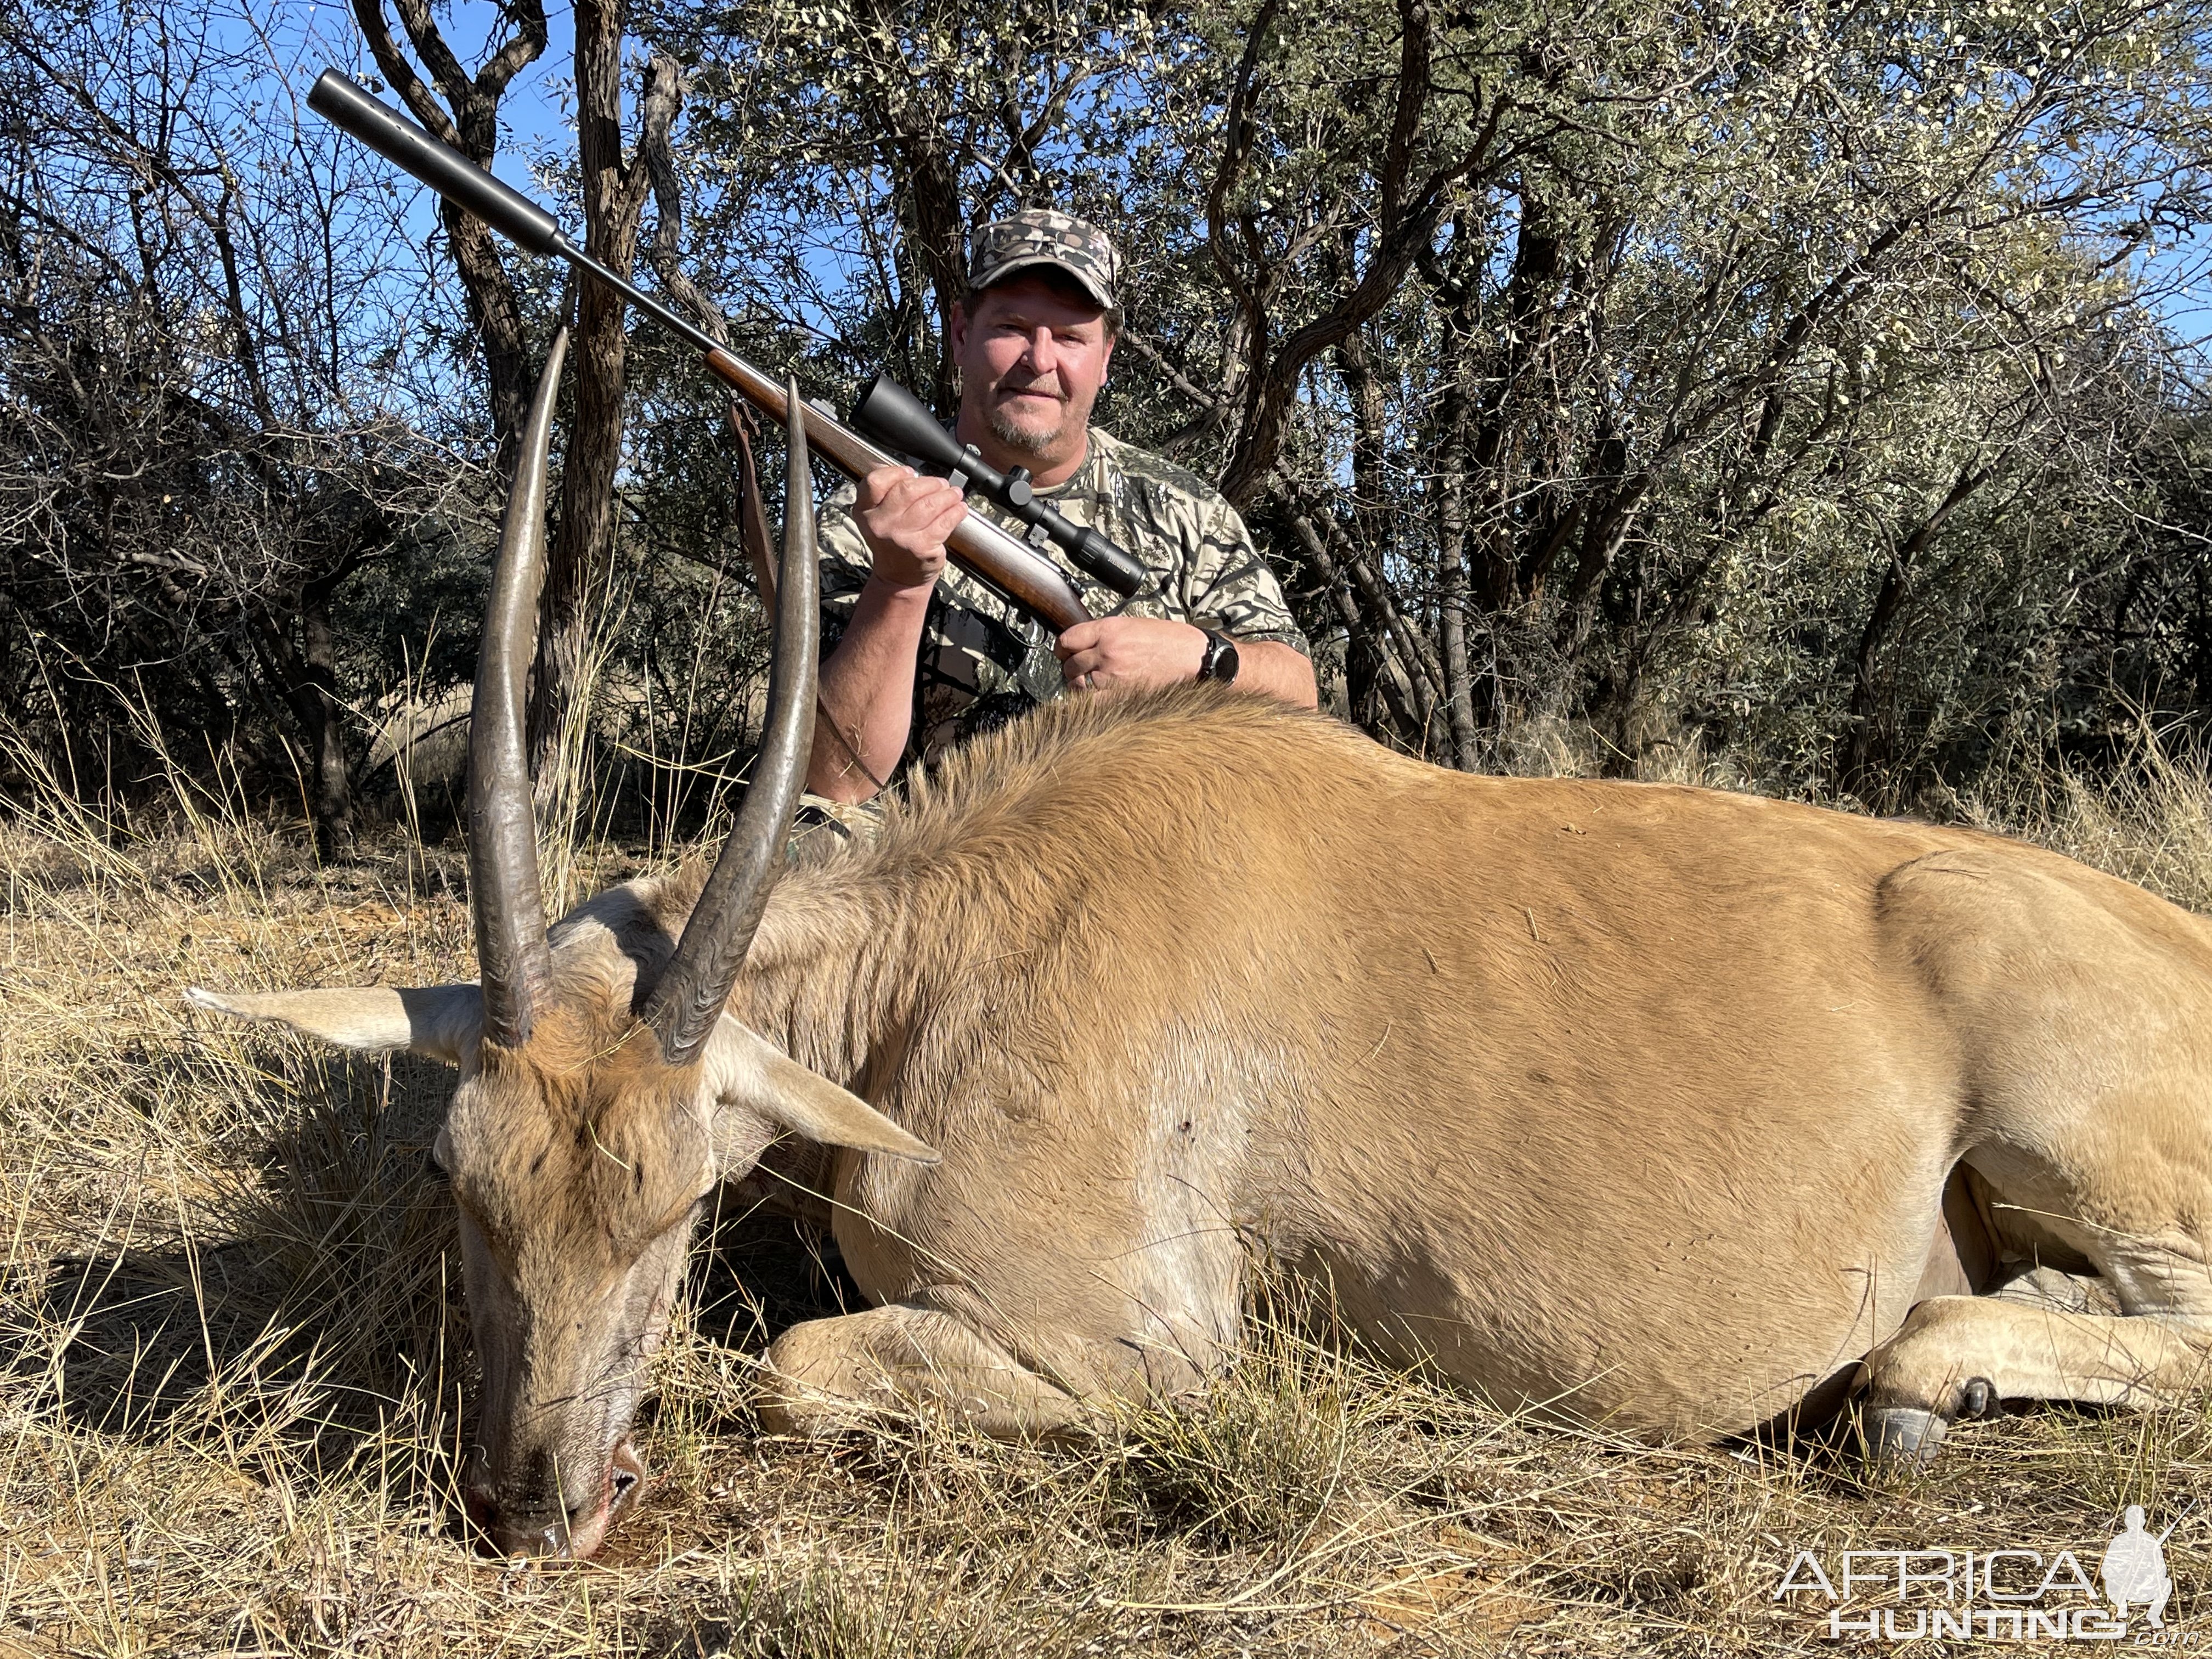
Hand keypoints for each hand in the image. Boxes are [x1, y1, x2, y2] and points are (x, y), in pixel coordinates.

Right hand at [853, 465, 965, 589]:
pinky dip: (955, 512)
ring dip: (947, 496)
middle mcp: (880, 524)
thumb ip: (886, 491)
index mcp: (865, 511)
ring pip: (929, 505)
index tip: (910, 473)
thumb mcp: (878, 516)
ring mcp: (901, 537)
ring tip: (954, 494)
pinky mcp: (921, 548)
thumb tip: (904, 470)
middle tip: (941, 484)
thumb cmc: (892, 541)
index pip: (875, 481)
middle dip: (929, 483)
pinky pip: (943, 523)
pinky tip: (959, 509)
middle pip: (907, 490)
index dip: (896, 472)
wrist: (898, 577)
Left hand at [1055, 617, 1206, 691]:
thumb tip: (1087, 643)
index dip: (1062, 648)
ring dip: (1079, 687)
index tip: (1063, 653)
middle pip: (1070, 664)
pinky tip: (1093, 701)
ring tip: (1088, 687)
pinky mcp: (1120, 695)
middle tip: (1078, 672)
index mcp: (1109, 629)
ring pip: (1077, 685)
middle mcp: (1106, 651)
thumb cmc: (1170, 641)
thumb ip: (1107, 633)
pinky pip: (1090, 703)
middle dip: (1071, 669)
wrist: (1194, 658)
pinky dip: (1087, 704)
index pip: (1068, 639)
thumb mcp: (1135, 625)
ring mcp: (1112, 675)